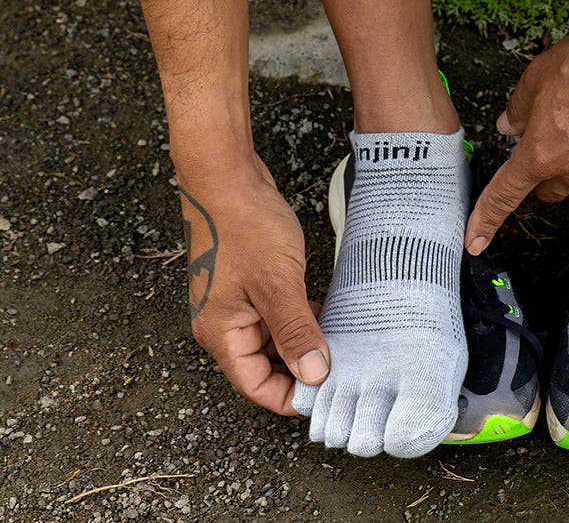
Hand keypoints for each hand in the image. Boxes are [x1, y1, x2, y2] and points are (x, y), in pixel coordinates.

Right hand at [179, 155, 329, 414]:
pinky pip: (275, 318)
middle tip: (345, 367)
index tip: (331, 391)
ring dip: (303, 345)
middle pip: (263, 369)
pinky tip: (327, 314)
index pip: (255, 386)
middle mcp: (222, 325)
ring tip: (342, 343)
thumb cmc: (244, 225)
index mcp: (221, 333)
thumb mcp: (277, 283)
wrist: (225, 175)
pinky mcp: (247, 287)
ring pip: (272, 343)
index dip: (291, 395)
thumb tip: (314, 375)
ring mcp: (234, 305)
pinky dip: (299, 321)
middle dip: (301, 371)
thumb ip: (296, 331)